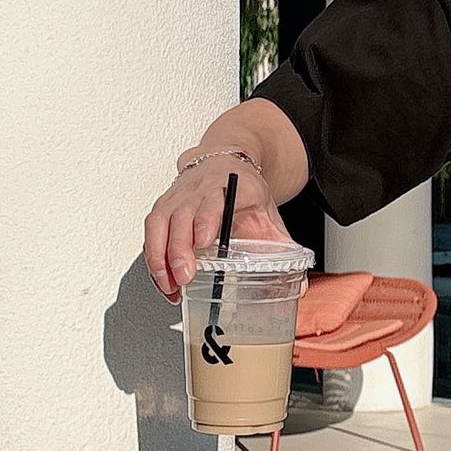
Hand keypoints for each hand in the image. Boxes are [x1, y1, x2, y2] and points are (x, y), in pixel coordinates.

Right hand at [143, 154, 293, 302]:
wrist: (227, 164)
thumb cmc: (246, 192)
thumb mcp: (268, 214)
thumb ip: (281, 247)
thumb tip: (299, 285)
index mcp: (228, 188)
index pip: (212, 202)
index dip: (206, 221)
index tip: (205, 242)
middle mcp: (197, 189)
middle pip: (181, 216)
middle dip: (179, 249)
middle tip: (184, 277)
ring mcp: (177, 196)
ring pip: (159, 223)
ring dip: (159, 257)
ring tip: (169, 286)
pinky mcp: (163, 206)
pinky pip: (151, 231)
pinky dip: (153, 257)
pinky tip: (162, 279)